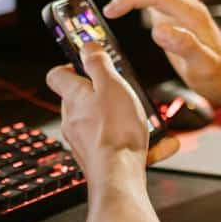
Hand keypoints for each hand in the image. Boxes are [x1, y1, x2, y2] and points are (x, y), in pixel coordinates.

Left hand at [46, 43, 168, 184]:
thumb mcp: (111, 84)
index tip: (88, 63)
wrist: (118, 175)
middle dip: (103, 93)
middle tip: (124, 90)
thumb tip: (87, 46)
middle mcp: (72, 119)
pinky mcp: (97, 159)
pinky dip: (138, 143)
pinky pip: (117, 145)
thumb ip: (98, 63)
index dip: (71, 66)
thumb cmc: (115, 130)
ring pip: (103, 123)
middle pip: (82, 99)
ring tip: (147, 119)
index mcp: (73, 97)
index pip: (57, 75)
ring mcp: (83, 141)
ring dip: (125, 118)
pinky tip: (163, 144)